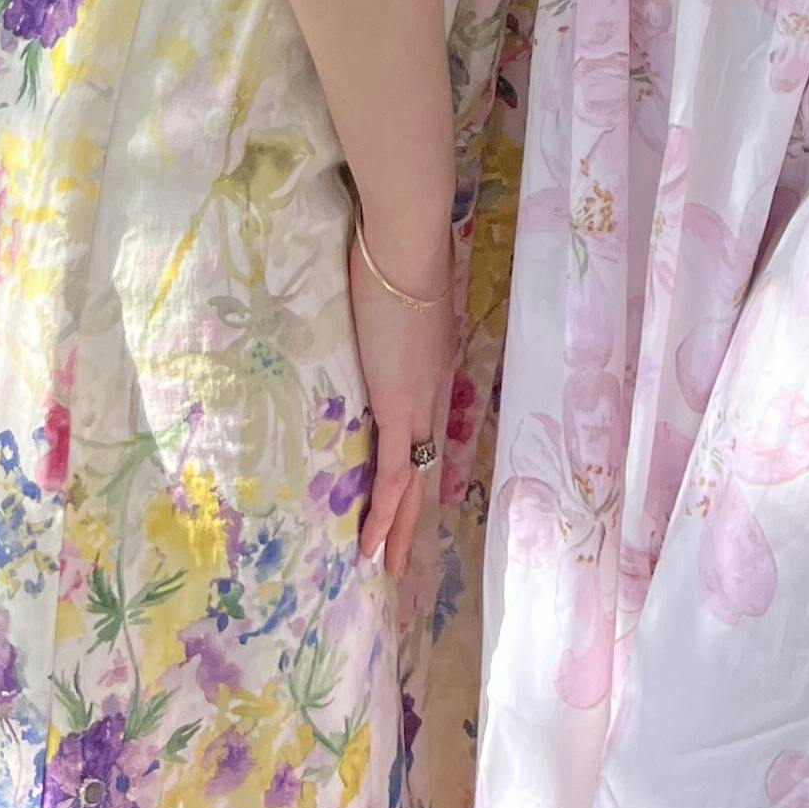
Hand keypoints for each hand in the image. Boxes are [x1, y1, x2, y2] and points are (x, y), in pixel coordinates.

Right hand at [348, 213, 458, 582]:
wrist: (409, 241)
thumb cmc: (399, 249)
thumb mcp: (403, 287)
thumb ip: (398, 307)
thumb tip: (384, 302)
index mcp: (438, 364)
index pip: (430, 429)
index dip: (423, 466)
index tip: (418, 497)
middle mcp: (436, 390)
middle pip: (428, 466)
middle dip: (416, 515)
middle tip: (404, 556)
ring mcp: (419, 401)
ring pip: (413, 482)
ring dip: (401, 528)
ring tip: (388, 566)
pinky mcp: (398, 404)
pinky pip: (391, 473)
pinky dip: (383, 513)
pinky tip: (370, 544)